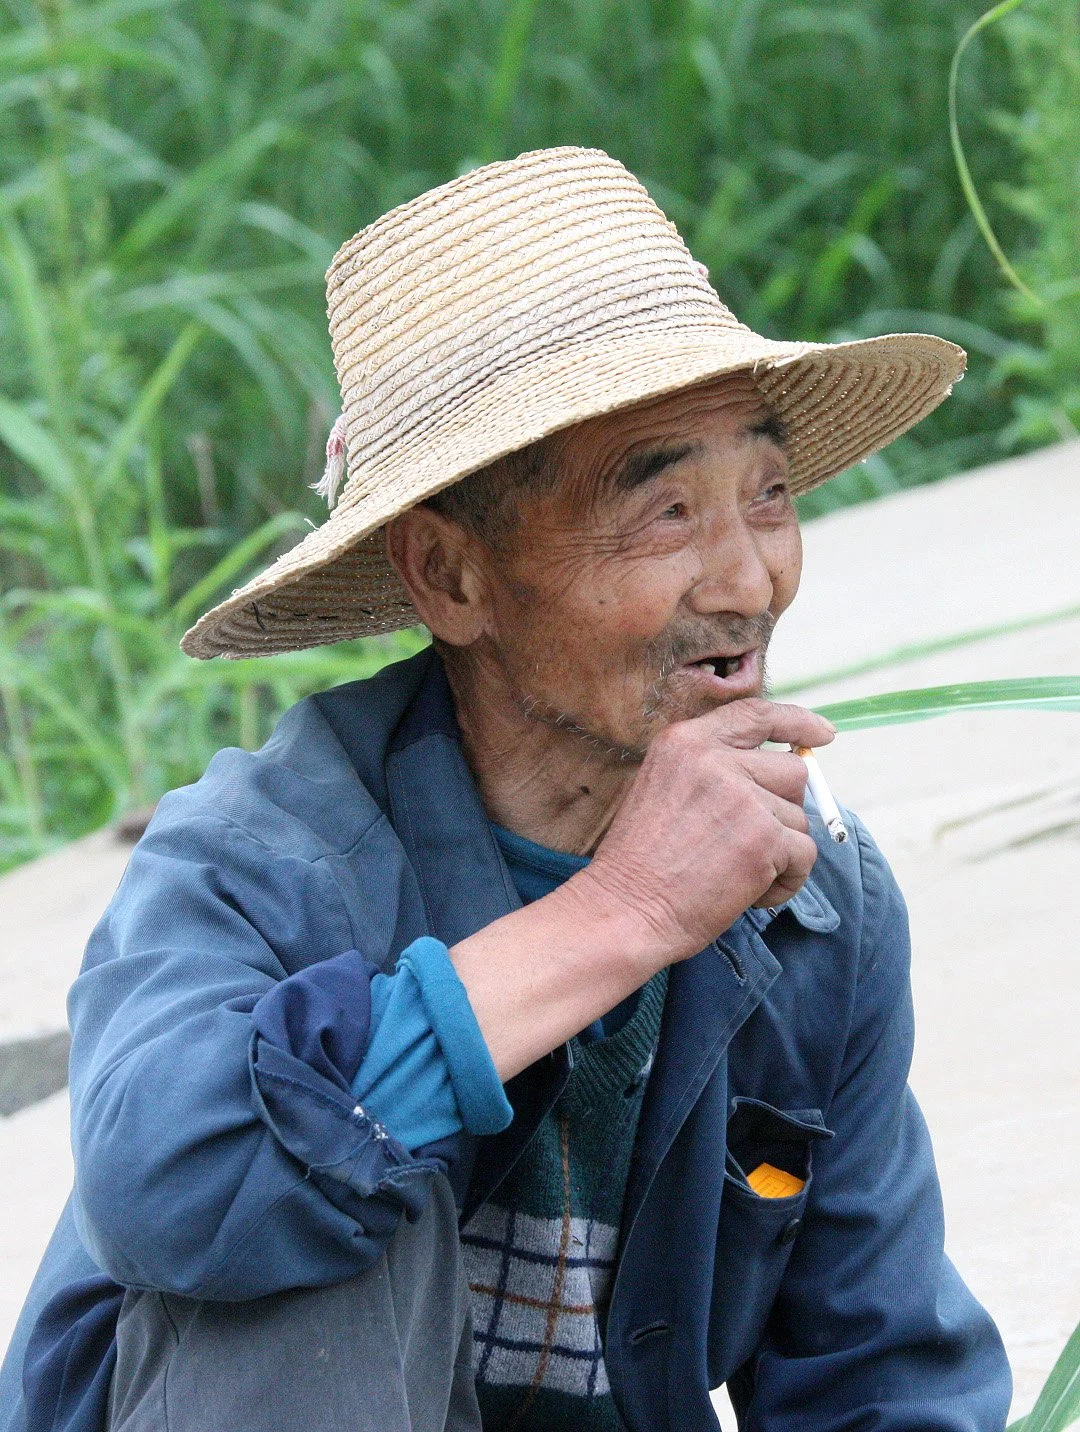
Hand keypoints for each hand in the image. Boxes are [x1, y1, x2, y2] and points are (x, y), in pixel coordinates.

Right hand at [574, 698, 836, 964]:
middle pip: (792, 770)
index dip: (796, 722)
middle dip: (782, 809)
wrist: (625, 910)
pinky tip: (748, 893)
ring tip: (732, 873)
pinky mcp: (765, 838)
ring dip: (779, 852)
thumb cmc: (641, 863)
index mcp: (686, 741)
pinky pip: (805, 855)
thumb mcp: (664, 789)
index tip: (823, 733)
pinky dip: (785, 882)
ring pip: (799, 818)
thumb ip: (716, 770)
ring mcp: (743, 797)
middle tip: (745, 844)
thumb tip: (786, 772)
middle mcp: (716, 759)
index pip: (756, 714)